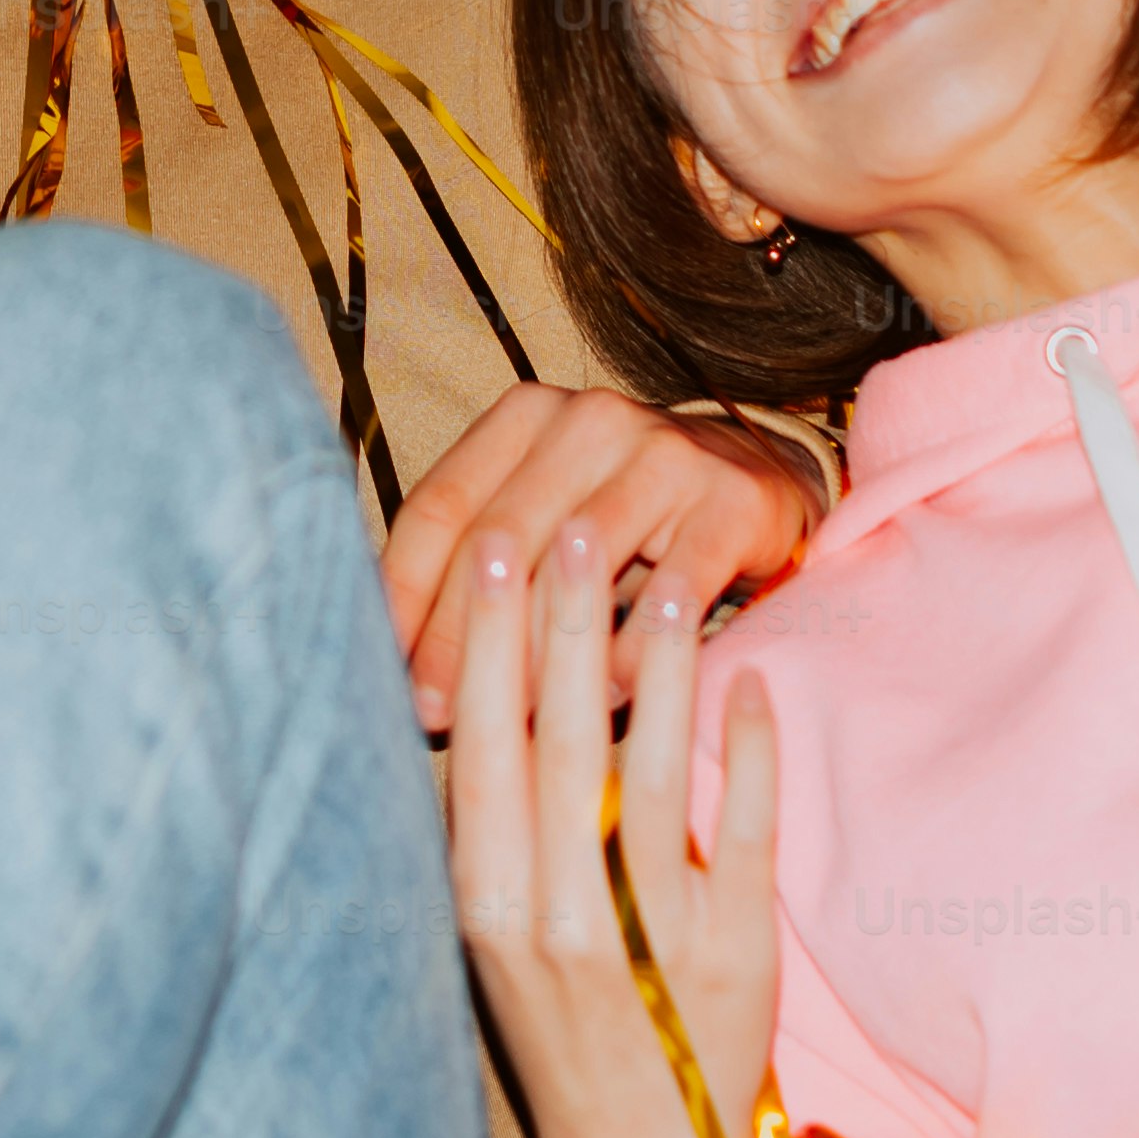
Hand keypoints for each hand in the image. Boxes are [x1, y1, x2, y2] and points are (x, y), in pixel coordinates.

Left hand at [383, 384, 824, 736]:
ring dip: (536, 655)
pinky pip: (670, 595)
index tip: (376, 669)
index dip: (401, 592)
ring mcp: (666, 454)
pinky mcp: (732, 501)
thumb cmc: (624, 516)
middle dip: (454, 633)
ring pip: (576, 567)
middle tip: (429, 712)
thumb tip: (393, 666)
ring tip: (509, 722)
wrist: (762, 481)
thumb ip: (477, 567)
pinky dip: (632, 656)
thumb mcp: (545, 519)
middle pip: (498, 537)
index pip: (439, 504)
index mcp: (526, 416)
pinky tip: (607, 703)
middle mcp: (590, 420)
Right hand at [446, 525, 791, 1137]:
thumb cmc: (563, 1034)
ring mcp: (648, 937)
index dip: (487, 642)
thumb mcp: (499, 933)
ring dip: (658, 668)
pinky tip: (755, 685)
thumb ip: (492, 829)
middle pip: (559, 742)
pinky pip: (742, 832)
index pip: (482, 747)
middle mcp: (559, 919)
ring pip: (648, 774)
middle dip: (561, 624)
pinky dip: (748, 753)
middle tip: (567, 524)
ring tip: (664, 577)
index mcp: (490, 906)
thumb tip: (478, 696)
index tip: (489, 545)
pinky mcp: (736, 952)